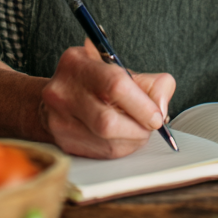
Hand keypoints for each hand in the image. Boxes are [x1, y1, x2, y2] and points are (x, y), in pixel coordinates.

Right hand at [41, 40, 175, 157]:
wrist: (58, 97)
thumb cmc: (94, 80)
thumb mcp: (120, 68)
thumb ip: (149, 83)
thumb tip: (160, 109)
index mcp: (78, 64)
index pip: (115, 85)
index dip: (142, 105)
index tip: (156, 116)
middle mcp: (62, 91)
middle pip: (108, 122)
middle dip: (138, 129)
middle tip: (149, 126)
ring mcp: (58, 120)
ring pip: (107, 143)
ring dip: (132, 140)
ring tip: (136, 129)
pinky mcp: (63, 142)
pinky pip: (102, 153)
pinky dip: (121, 148)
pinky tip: (122, 137)